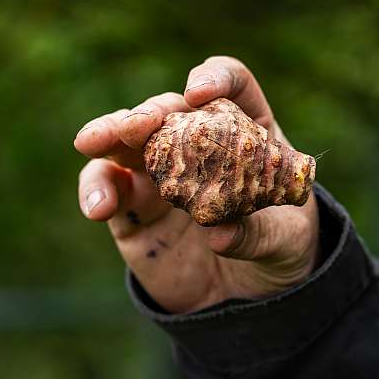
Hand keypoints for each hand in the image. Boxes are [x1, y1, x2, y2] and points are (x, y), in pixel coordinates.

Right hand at [74, 56, 319, 313]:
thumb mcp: (286, 244)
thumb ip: (257, 236)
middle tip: (135, 125)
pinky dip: (96, 189)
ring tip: (92, 142)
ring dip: (107, 134)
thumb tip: (218, 234)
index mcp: (245, 131)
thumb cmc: (278, 252)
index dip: (216, 79)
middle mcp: (197, 143)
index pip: (232, 87)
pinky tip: (98, 207)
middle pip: (169, 108)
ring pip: (125, 139)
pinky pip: (106, 187)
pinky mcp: (131, 207)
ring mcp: (159, 172)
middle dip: (148, 111)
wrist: (245, 299)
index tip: (199, 93)